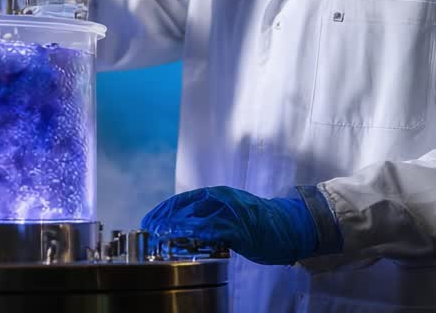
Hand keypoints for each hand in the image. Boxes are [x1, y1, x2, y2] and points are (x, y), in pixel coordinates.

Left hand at [140, 186, 317, 264]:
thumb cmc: (257, 221)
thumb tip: (183, 227)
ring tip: (160, 238)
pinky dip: (196, 235)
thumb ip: (207, 217)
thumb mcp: (228, 213)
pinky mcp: (239, 227)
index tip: (147, 221)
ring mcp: (229, 212)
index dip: (162, 211)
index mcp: (215, 194)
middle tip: (149, 232)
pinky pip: (213, 231)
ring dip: (175, 229)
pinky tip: (185, 241)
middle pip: (184, 209)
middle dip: (163, 221)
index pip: (181, 200)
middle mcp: (220, 199)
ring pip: (196, 219)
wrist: (288, 225)